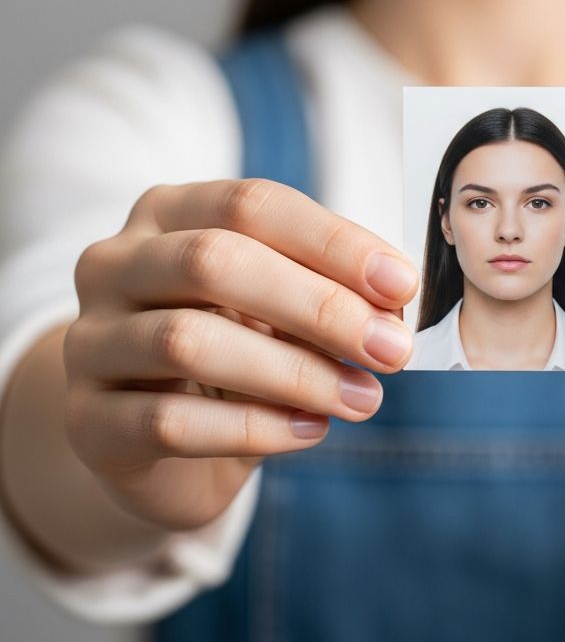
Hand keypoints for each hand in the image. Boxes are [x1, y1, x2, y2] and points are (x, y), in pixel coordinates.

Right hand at [63, 179, 418, 530]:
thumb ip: (327, 291)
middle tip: (391, 349)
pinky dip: (253, 428)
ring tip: (363, 397)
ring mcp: (90, 342)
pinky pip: (169, 422)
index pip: (252, 205)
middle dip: (318, 306)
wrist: (154, 437)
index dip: (333, 242)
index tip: (402, 285)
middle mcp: (116, 264)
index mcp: (169, 213)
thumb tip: (393, 306)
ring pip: (188, 342)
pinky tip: (311, 431)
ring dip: (294, 373)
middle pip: (215, 262)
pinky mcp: (86, 420)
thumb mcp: (280, 304)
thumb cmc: (235, 346)